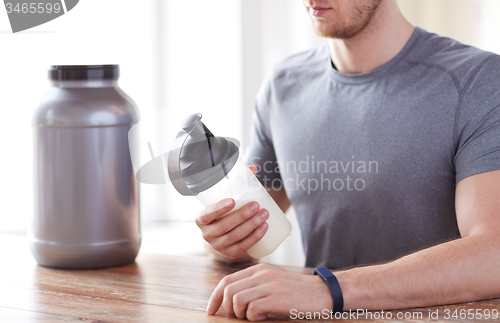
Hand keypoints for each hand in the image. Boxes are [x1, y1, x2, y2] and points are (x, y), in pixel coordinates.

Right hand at [195, 166, 269, 258]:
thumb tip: (253, 169)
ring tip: (264, 214)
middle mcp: (207, 234)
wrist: (225, 233)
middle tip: (256, 205)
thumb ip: (236, 183)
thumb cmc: (225, 211)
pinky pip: (243, 247)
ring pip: (235, 236)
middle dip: (243, 215)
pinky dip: (255, 237)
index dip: (219, 209)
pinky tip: (264, 228)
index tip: (232, 200)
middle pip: (225, 226)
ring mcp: (218, 246)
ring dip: (252, 225)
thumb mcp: (225, 199)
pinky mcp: (231, 253)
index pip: (207, 215)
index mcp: (201, 219)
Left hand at [206, 263, 333, 320]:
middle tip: (240, 317)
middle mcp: (261, 274)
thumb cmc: (298, 292)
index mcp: (258, 270)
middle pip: (228, 290)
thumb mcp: (274, 282)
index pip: (227, 280)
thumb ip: (255, 286)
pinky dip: (254, 318)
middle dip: (227, 308)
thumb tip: (233, 302)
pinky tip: (266, 317)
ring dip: (241, 314)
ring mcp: (269, 285)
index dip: (215, 297)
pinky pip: (252, 310)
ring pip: (237, 300)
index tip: (211, 310)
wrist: (324, 292)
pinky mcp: (276, 298)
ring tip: (255, 316)